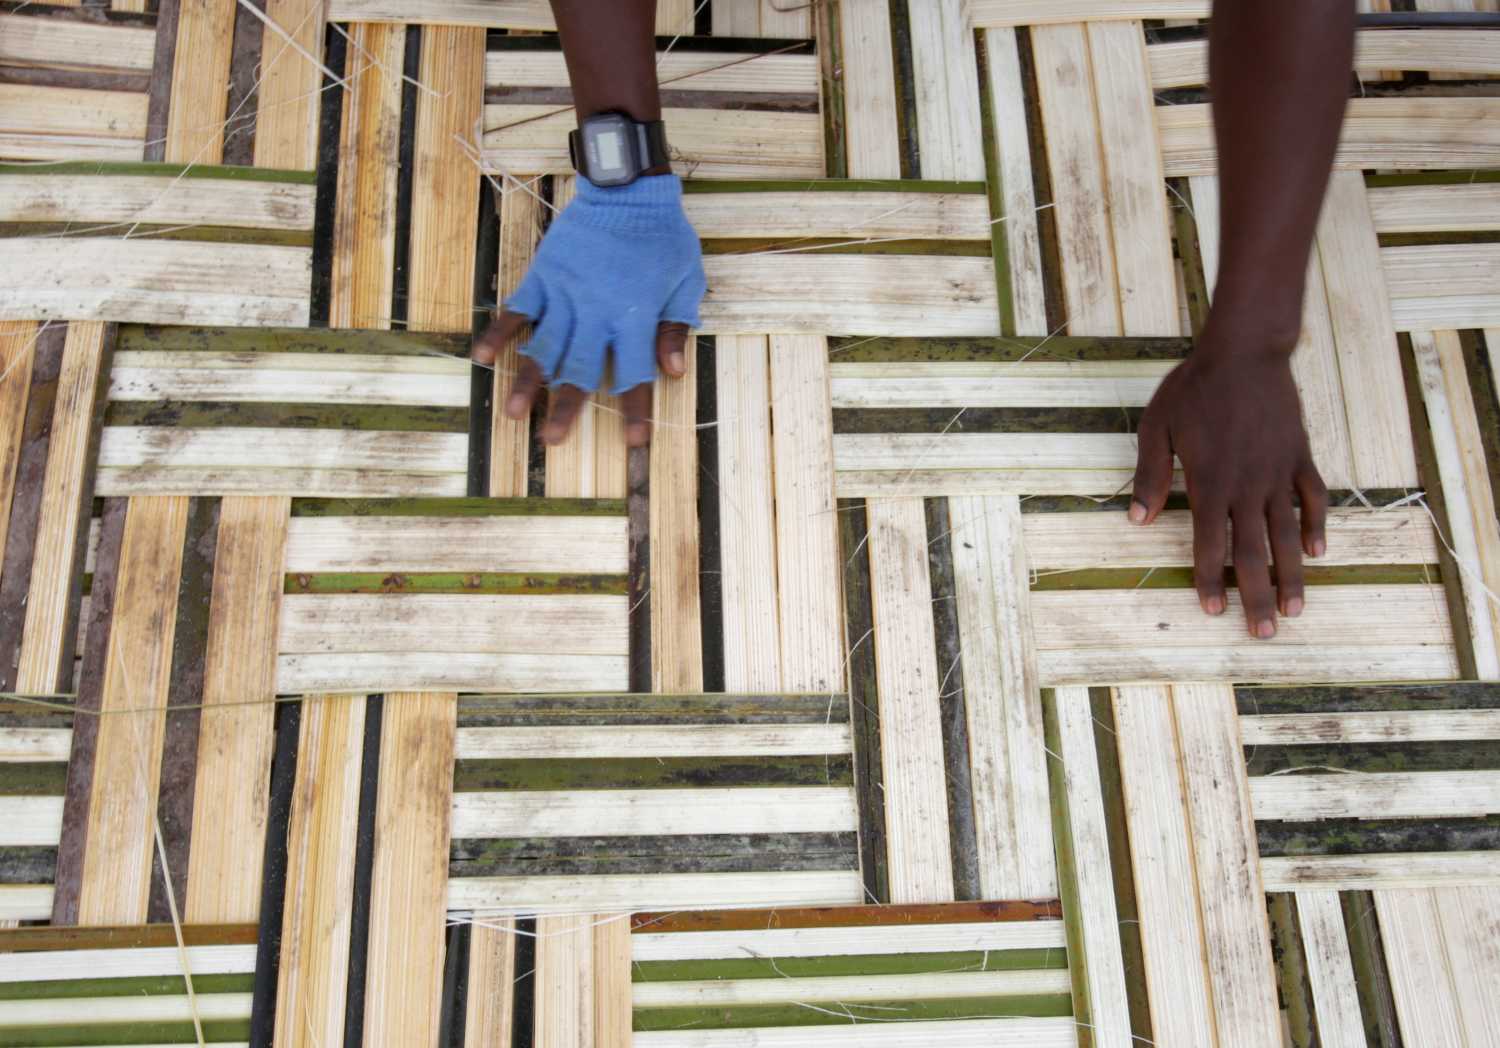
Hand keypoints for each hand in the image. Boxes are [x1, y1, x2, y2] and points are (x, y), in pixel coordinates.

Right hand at [472, 173, 705, 446]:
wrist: (628, 189)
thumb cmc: (664, 238)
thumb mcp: (686, 281)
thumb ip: (675, 327)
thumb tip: (673, 372)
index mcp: (634, 316)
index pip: (635, 372)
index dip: (635, 409)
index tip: (634, 443)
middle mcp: (596, 311)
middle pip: (580, 367)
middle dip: (567, 406)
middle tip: (553, 440)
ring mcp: (566, 293)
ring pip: (544, 345)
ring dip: (529, 381)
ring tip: (516, 413)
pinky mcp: (544, 275)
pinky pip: (518, 309)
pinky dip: (500, 332)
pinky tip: (482, 358)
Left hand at [1129, 344, 1326, 637]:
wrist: (1245, 351)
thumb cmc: (1194, 389)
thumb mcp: (1157, 427)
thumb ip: (1149, 475)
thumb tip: (1137, 520)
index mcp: (1210, 482)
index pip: (1209, 543)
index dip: (1210, 579)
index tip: (1213, 611)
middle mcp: (1247, 485)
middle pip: (1253, 551)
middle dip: (1257, 596)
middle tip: (1263, 634)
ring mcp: (1278, 472)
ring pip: (1288, 534)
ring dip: (1292, 575)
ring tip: (1296, 611)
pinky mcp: (1299, 456)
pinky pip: (1313, 498)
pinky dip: (1316, 526)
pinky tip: (1317, 552)